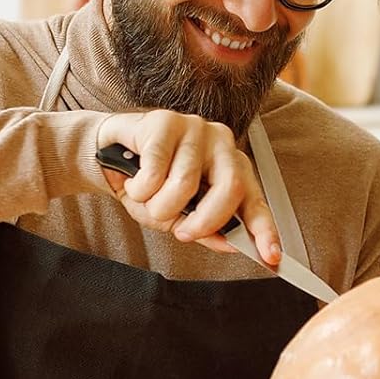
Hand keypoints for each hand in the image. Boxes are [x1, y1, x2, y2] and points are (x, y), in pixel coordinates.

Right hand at [95, 109, 280, 265]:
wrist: (108, 155)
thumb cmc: (148, 182)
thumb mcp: (176, 215)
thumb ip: (203, 229)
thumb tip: (226, 243)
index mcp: (230, 167)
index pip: (254, 199)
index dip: (264, 229)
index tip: (271, 257)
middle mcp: (220, 144)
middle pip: (229, 188)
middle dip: (204, 221)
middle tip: (182, 232)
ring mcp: (195, 128)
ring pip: (185, 183)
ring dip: (158, 205)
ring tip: (146, 198)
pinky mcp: (165, 121)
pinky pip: (155, 170)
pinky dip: (140, 188)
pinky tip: (134, 181)